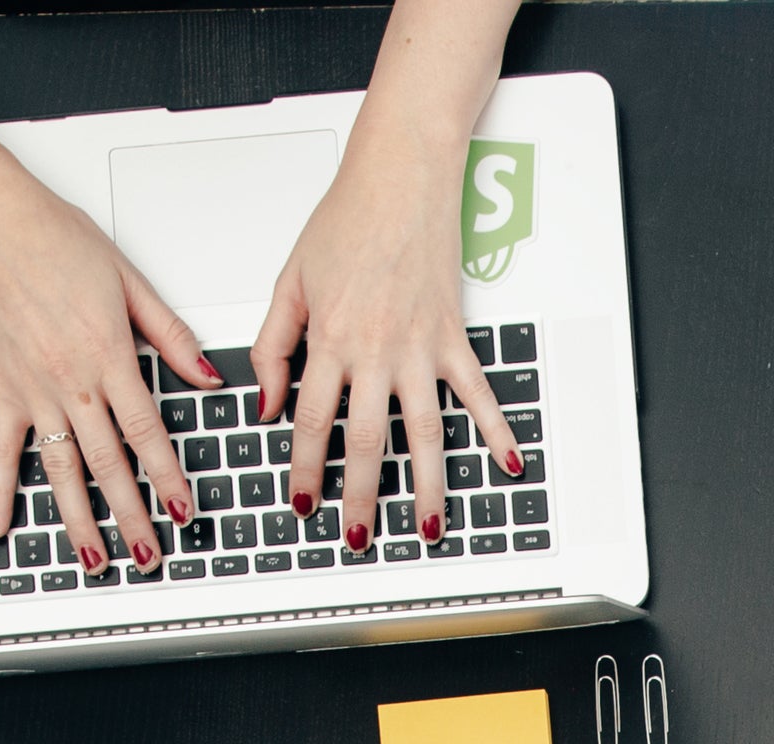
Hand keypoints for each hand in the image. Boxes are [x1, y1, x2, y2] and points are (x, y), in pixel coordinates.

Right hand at [0, 145, 207, 578]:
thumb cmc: (54, 237)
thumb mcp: (129, 281)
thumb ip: (169, 336)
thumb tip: (207, 376)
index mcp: (108, 355)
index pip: (146, 432)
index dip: (167, 477)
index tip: (183, 511)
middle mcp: (69, 380)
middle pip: (107, 464)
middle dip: (131, 516)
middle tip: (149, 555)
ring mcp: (32, 388)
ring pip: (60, 469)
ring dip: (77, 520)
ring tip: (94, 559)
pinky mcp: (3, 386)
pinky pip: (0, 449)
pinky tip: (2, 524)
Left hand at [253, 147, 521, 561]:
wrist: (401, 177)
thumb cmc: (347, 219)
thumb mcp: (290, 280)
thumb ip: (274, 346)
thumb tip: (266, 402)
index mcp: (331, 339)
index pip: (309, 420)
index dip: (303, 467)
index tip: (302, 501)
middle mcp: (377, 351)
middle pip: (367, 441)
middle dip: (361, 496)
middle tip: (359, 536)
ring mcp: (420, 348)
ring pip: (424, 432)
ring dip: (427, 485)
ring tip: (427, 526)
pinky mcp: (453, 337)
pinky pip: (477, 393)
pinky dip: (495, 430)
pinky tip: (507, 464)